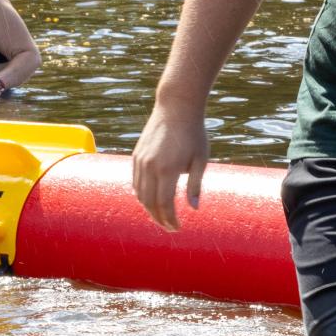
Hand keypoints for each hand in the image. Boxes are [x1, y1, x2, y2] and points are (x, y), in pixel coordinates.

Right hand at [131, 104, 208, 232]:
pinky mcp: (136, 155)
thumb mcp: (200, 159)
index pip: (164, 204)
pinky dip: (142, 195)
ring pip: (140, 194)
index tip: (177, 228)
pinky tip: (151, 200)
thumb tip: (194, 208)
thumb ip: (195, 185)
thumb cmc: (193, 133)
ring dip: (149, 208)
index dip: (169, 219)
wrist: (176, 107)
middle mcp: (150, 167)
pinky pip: (135, 182)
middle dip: (159, 218)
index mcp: (167, 169)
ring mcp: (140, 161)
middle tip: (169, 227)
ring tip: (161, 216)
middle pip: (149, 203)